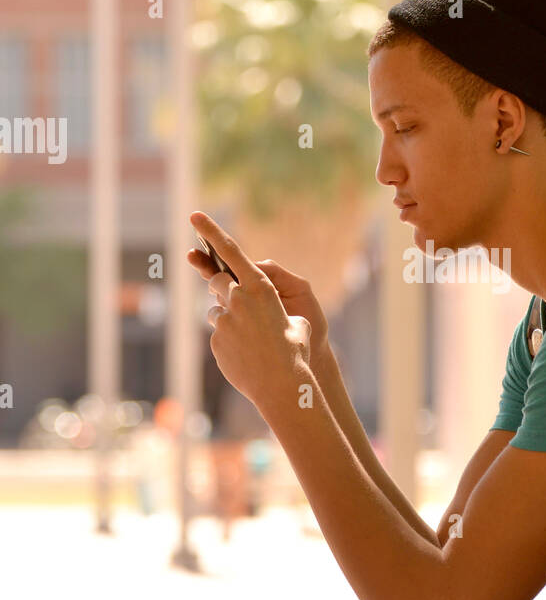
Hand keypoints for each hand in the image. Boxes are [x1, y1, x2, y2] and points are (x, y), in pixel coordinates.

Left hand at [187, 211, 310, 411]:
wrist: (282, 384)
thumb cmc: (296, 350)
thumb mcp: (297, 322)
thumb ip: (278, 309)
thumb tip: (272, 311)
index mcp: (260, 286)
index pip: (231, 251)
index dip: (210, 230)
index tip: (194, 215)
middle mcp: (237, 298)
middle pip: (218, 281)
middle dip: (223, 287)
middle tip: (238, 302)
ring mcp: (223, 320)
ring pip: (216, 311)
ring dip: (228, 319)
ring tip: (252, 340)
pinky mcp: (215, 341)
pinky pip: (218, 335)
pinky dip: (229, 342)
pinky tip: (246, 355)